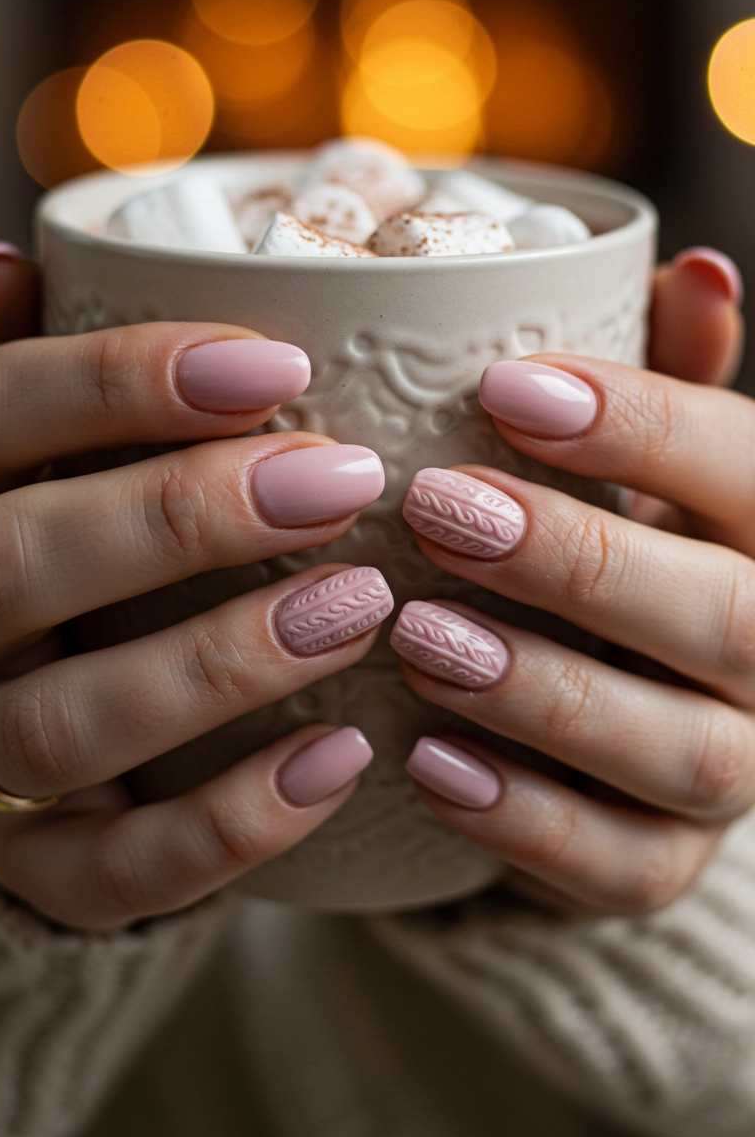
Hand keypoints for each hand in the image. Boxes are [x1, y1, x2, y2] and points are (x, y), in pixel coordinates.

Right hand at [0, 247, 390, 930]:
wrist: (7, 714)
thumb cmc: (37, 543)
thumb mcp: (6, 455)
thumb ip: (8, 368)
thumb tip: (11, 265)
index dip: (124, 380)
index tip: (278, 363)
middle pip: (21, 563)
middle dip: (184, 515)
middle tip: (342, 483)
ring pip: (63, 728)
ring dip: (217, 665)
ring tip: (361, 607)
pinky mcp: (26, 867)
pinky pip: (109, 875)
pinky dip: (225, 829)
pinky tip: (338, 760)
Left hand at [393, 247, 749, 915]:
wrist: (623, 709)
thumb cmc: (626, 545)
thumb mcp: (648, 462)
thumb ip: (673, 375)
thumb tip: (699, 269)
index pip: (749, 471)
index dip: (642, 425)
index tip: (502, 385)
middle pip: (724, 618)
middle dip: (581, 559)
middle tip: (439, 508)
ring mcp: (736, 773)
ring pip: (678, 751)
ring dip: (544, 693)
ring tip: (415, 636)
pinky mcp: (666, 864)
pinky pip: (620, 867)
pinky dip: (526, 821)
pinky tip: (428, 764)